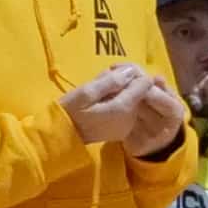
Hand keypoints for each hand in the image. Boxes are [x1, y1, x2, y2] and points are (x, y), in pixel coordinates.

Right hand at [64, 63, 187, 158]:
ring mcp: (128, 125)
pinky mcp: (122, 128)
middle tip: (102, 79)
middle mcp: (131, 118)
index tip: (114, 70)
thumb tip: (131, 71)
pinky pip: (127, 107)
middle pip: (140, 91)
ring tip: (99, 89)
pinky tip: (101, 99)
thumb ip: (110, 81)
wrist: (62, 136)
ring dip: (120, 89)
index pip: (144, 83)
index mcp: (124, 108)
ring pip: (133, 98)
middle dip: (125, 81)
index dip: (132, 72)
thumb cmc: (70, 111)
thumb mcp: (86, 92)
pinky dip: (117, 99)